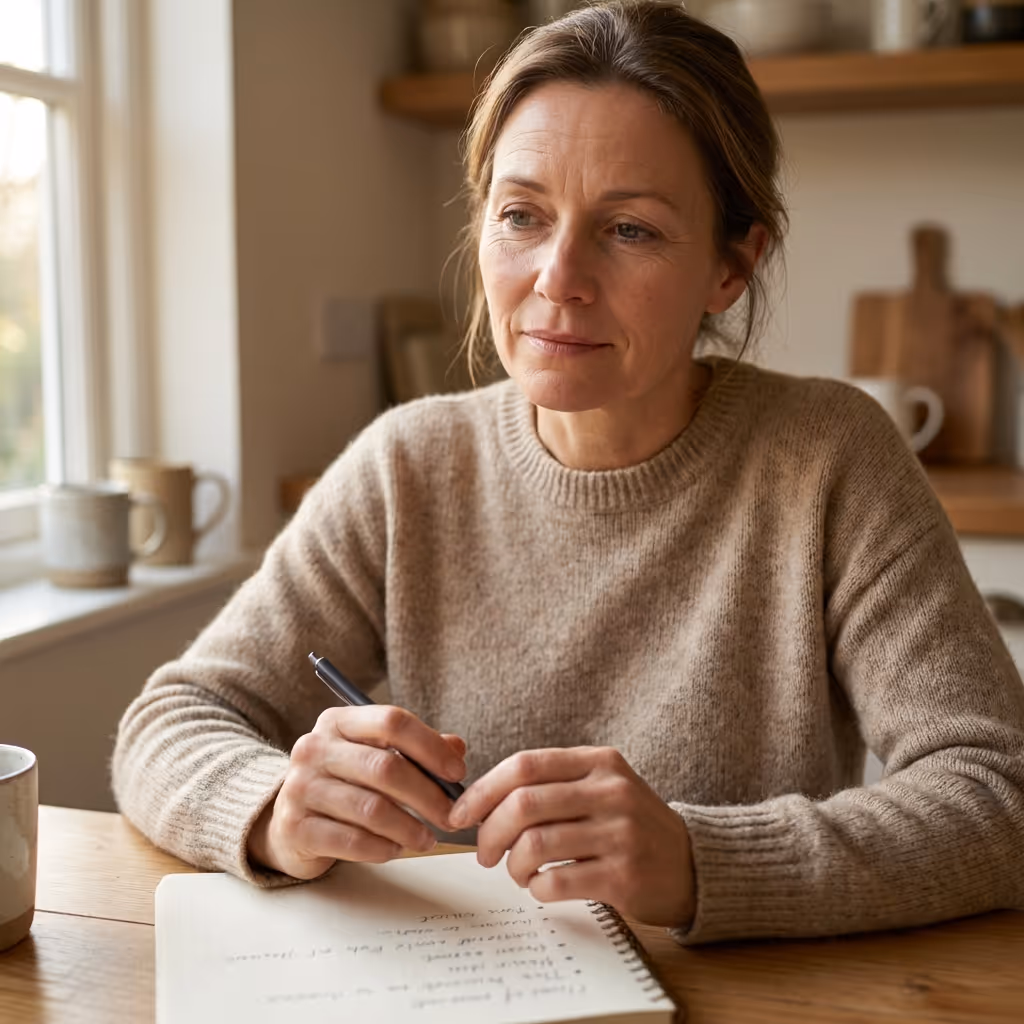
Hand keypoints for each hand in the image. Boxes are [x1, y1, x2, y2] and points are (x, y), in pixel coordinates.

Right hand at [248, 706, 466, 879]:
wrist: (288, 821)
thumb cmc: (344, 783)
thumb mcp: (375, 755)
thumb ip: (415, 749)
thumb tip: (456, 750)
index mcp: (338, 721)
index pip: (392, 721)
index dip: (431, 746)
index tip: (457, 772)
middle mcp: (314, 748)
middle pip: (385, 767)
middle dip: (428, 795)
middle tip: (451, 816)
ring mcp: (300, 787)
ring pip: (372, 808)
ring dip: (409, 827)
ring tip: (427, 838)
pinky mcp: (296, 827)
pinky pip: (352, 840)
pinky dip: (383, 847)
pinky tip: (396, 849)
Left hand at [447, 747, 694, 928]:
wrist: (692, 864)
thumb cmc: (629, 825)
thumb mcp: (600, 787)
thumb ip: (551, 785)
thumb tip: (478, 802)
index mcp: (599, 762)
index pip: (525, 765)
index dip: (483, 790)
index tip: (461, 815)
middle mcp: (611, 791)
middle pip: (524, 804)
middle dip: (490, 832)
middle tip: (484, 853)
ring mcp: (621, 833)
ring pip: (536, 844)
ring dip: (513, 865)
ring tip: (517, 872)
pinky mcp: (625, 876)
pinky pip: (558, 882)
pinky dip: (537, 889)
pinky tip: (542, 887)